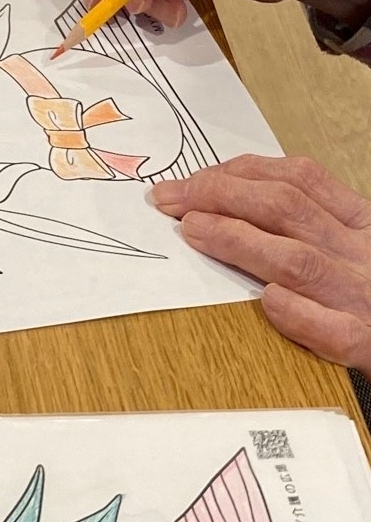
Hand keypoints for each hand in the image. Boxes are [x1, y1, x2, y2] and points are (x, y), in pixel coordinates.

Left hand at [150, 155, 370, 373]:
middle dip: (222, 198)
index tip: (192, 180)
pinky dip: (301, 314)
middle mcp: (362, 256)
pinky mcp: (369, 347)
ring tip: (194, 231)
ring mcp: (365, 302)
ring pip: (299, 262)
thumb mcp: (355, 247)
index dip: (240, 174)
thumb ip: (309, 227)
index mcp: (361, 227)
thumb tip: (235, 206)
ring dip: (242, 242)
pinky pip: (334, 331)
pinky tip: (268, 301)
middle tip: (170, 201)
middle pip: (288, 211)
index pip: (299, 182)